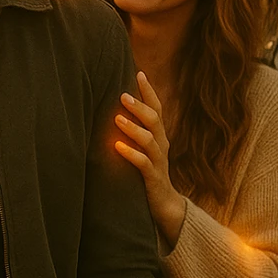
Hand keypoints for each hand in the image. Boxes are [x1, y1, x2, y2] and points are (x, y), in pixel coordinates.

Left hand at [113, 71, 185, 245]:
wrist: (164, 205)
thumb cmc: (148, 174)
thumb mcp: (143, 150)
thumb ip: (134, 131)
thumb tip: (113, 110)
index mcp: (159, 136)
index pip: (157, 109)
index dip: (149, 91)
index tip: (139, 72)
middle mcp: (162, 145)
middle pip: (155, 121)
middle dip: (140, 106)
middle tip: (123, 94)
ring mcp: (159, 162)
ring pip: (150, 141)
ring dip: (133, 128)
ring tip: (117, 118)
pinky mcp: (153, 179)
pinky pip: (144, 164)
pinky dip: (131, 154)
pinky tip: (117, 147)